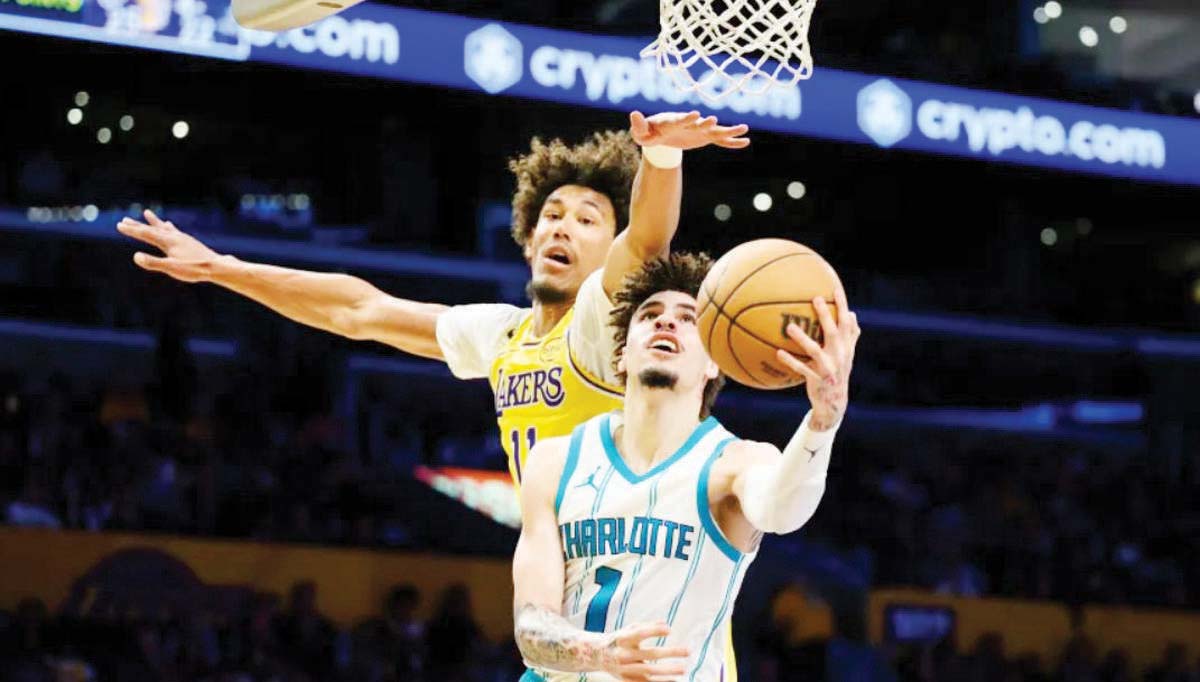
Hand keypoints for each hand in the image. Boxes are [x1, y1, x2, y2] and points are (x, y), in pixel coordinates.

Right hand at [117, 209, 222, 282]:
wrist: (217, 267)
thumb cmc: (195, 269)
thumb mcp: (172, 268)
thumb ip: (154, 262)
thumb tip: (136, 256)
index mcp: (168, 242)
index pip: (146, 234)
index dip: (132, 230)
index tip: (119, 225)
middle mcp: (175, 236)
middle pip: (153, 229)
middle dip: (138, 225)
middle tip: (124, 220)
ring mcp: (183, 238)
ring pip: (164, 228)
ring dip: (154, 222)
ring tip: (147, 213)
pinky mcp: (189, 242)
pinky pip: (175, 231)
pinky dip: (168, 227)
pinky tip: (169, 225)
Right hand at [599, 621, 689, 681]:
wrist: (597, 655)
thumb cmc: (619, 639)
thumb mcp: (629, 629)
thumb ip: (647, 626)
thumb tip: (666, 624)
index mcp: (623, 638)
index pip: (639, 633)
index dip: (654, 631)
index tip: (669, 630)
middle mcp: (623, 654)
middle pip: (649, 654)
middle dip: (670, 653)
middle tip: (688, 651)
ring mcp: (625, 669)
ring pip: (649, 671)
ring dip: (668, 671)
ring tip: (683, 669)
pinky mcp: (627, 680)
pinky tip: (674, 680)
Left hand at [629, 110, 749, 149]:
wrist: (660, 134)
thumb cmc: (649, 132)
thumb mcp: (641, 133)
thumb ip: (638, 125)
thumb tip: (633, 114)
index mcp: (673, 121)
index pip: (680, 120)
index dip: (687, 118)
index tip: (696, 115)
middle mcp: (689, 123)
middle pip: (699, 124)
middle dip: (706, 123)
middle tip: (714, 121)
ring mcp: (699, 130)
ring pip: (715, 131)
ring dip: (728, 130)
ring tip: (744, 128)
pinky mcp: (704, 137)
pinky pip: (720, 140)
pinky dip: (732, 142)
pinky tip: (746, 142)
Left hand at [775, 284, 860, 431]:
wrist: (834, 402)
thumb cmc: (838, 372)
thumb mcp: (847, 354)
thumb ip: (851, 335)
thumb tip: (852, 314)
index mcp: (846, 347)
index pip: (846, 322)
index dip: (842, 306)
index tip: (835, 288)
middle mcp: (839, 356)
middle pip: (833, 332)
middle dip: (825, 316)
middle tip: (815, 299)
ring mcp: (828, 369)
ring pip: (815, 351)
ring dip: (803, 338)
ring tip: (789, 326)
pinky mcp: (817, 380)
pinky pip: (802, 369)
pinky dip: (790, 361)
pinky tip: (777, 352)